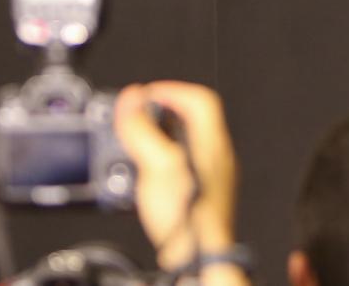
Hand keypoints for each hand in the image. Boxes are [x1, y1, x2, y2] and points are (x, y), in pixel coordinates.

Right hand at [114, 82, 238, 275]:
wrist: (199, 258)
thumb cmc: (188, 218)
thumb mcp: (157, 165)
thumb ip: (143, 130)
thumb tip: (132, 99)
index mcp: (211, 143)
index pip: (201, 100)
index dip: (173, 90)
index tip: (148, 94)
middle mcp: (216, 157)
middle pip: (193, 120)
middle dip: (162, 113)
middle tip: (138, 116)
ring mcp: (211, 176)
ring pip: (186, 143)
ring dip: (160, 136)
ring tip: (136, 142)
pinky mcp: (200, 195)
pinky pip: (182, 165)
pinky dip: (161, 160)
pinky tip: (145, 173)